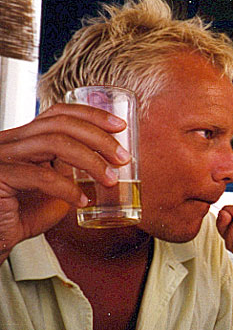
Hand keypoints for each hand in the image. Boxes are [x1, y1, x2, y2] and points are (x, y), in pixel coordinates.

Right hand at [0, 103, 130, 256]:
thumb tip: (108, 168)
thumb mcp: (53, 188)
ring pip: (54, 143)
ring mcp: (1, 156)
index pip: (58, 113)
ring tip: (110, 179)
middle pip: (61, 124)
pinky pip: (42, 176)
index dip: (91, 115)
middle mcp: (9, 141)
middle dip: (99, 138)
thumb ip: (72, 173)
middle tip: (123, 157)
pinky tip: (82, 202)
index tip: (120, 126)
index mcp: (23, 139)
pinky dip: (69, 189)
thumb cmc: (19, 216)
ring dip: (91, 160)